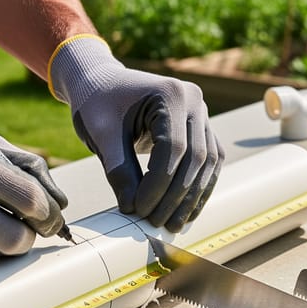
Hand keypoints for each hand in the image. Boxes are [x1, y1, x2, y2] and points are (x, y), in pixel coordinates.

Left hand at [49, 35, 223, 231]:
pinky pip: (209, 161)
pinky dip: (198, 187)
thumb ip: (118, 170)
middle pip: (195, 157)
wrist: (102, 82)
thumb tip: (133, 209)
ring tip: (174, 225)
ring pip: (208, 162)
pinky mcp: (201, 128)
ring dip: (193, 197)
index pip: (172, 148)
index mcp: (170, 93)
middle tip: (156, 223)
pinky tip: (185, 211)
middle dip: (176, 195)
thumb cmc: (98, 102)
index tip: (139, 210)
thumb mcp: (101, 134)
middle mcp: (194, 100)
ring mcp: (202, 113)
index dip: (158, 184)